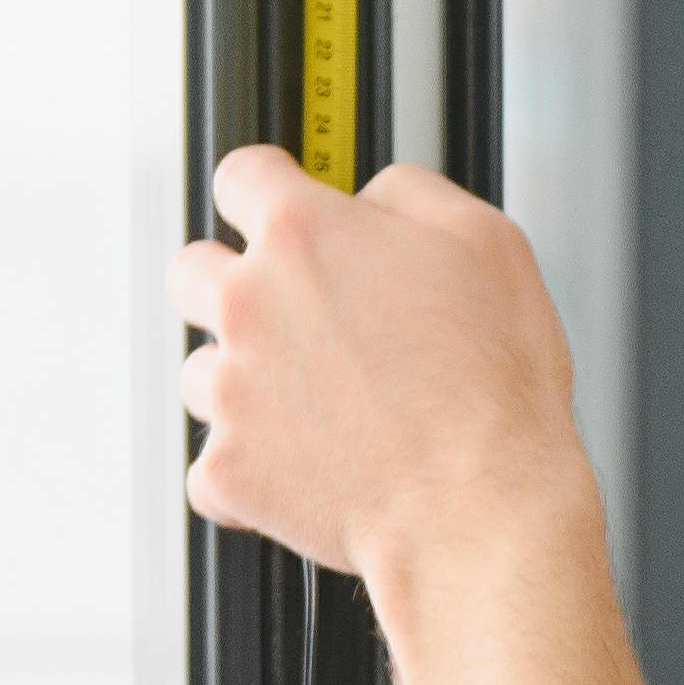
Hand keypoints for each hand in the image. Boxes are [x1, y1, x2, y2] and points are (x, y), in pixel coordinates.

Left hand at [172, 150, 595, 609]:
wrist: (479, 507)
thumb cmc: (491, 390)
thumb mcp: (488, 242)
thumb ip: (410, 194)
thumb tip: (374, 196)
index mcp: (304, 235)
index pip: (242, 177)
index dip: (266, 193)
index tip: (276, 209)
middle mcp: (250, 304)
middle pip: (193, 272)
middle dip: (233, 288)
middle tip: (294, 321)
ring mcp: (231, 390)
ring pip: (201, 372)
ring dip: (244, 385)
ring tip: (318, 411)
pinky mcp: (229, 469)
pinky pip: (212, 469)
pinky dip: (250, 474)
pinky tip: (306, 471)